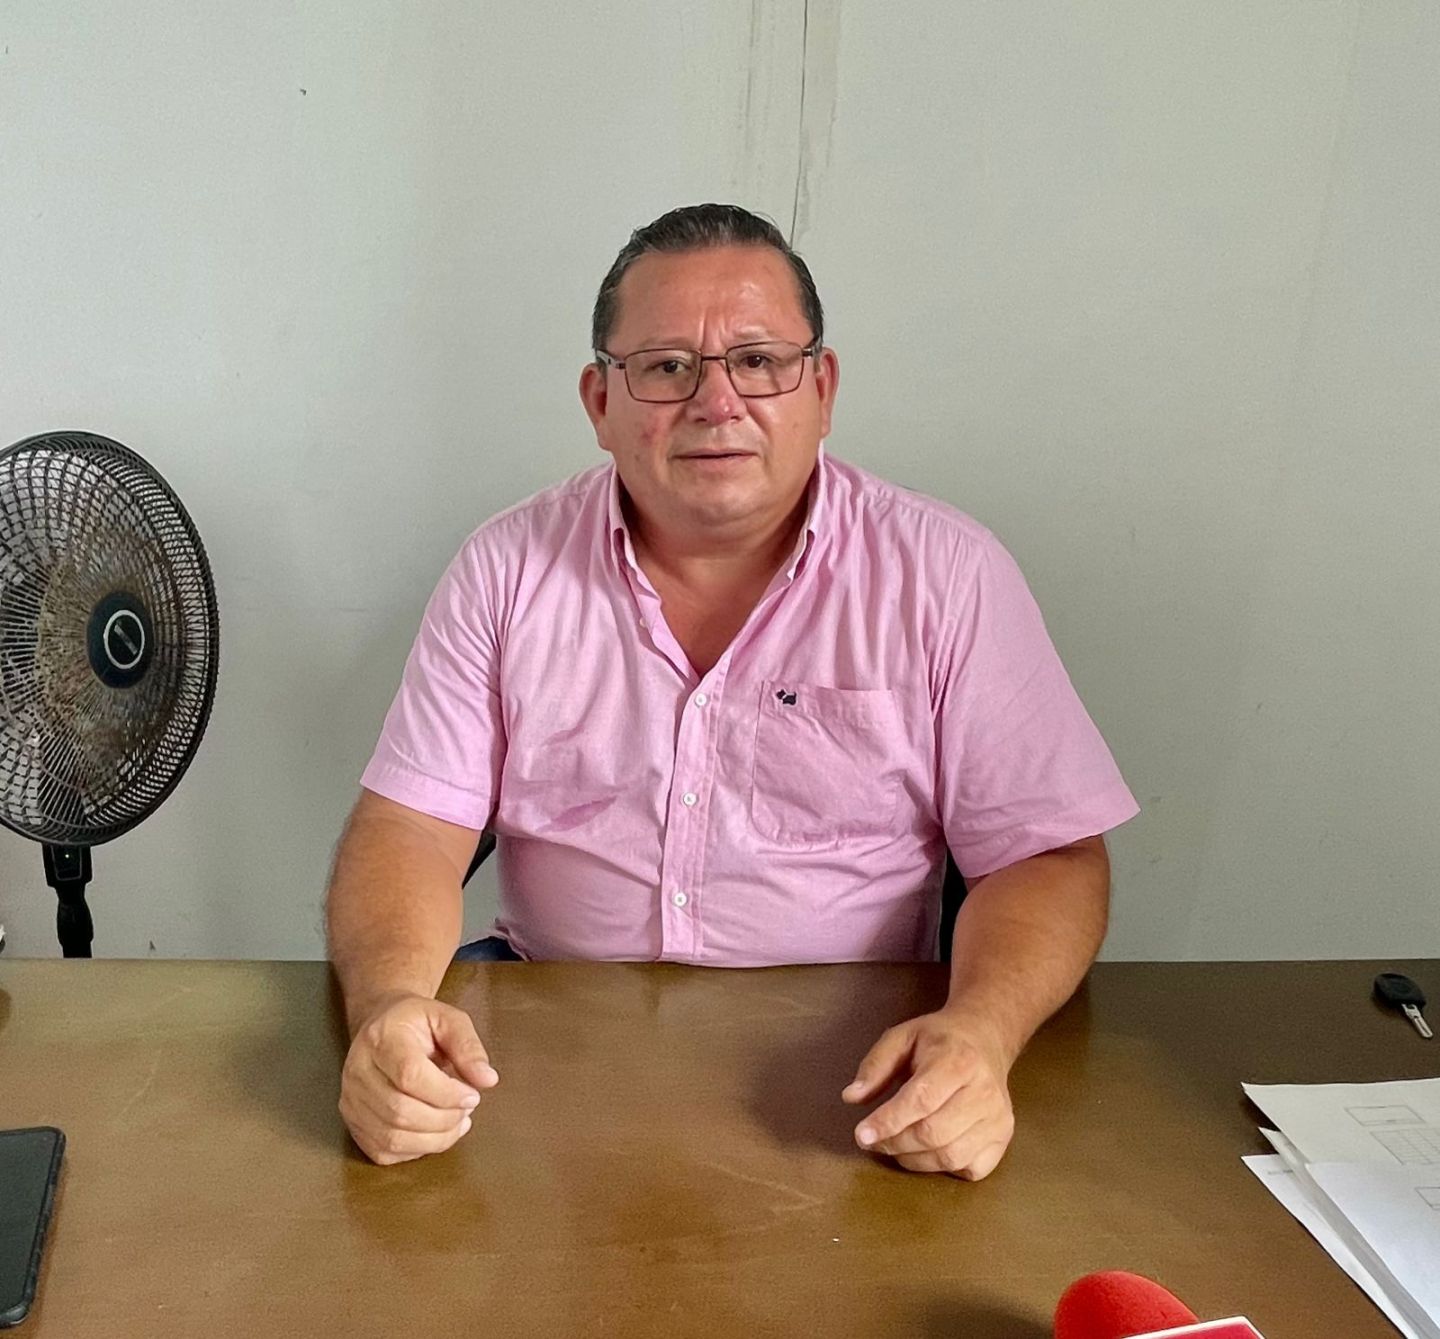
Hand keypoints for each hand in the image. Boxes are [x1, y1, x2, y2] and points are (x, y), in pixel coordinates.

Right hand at [339, 994, 498, 1164]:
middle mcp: (358, 1071)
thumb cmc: (417, 1023)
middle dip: (445, 1118)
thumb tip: (487, 1080)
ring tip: (457, 1120)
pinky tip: (436, 1131)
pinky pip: (385, 1151)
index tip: (473, 1095)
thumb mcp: (448, 1019)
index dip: (446, 1093)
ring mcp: (351, 1101)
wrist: (381, 1025)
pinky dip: (418, 1148)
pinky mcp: (353, 1124)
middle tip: (467, 1107)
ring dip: (435, 1137)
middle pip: (401, 1112)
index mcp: (381, 1038)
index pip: (409, 1075)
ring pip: (393, 1137)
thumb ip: (469, 1047)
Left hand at [842, 1009, 1015, 1179]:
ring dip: (913, 1159)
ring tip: (895, 1145)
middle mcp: (984, 1091)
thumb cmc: (938, 1040)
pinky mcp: (1004, 1137)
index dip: (888, 1122)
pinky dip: (943, 1168)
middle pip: (933, 1133)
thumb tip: (851, 1098)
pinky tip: (927, 1151)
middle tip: (873, 1140)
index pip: (921, 1100)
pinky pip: (970, 1169)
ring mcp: (998, 1118)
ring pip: (950, 1156)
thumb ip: (875, 1065)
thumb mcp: (901, 1037)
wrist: (985, 1038)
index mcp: (957, 1060)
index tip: (861, 1135)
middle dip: (895, 1143)